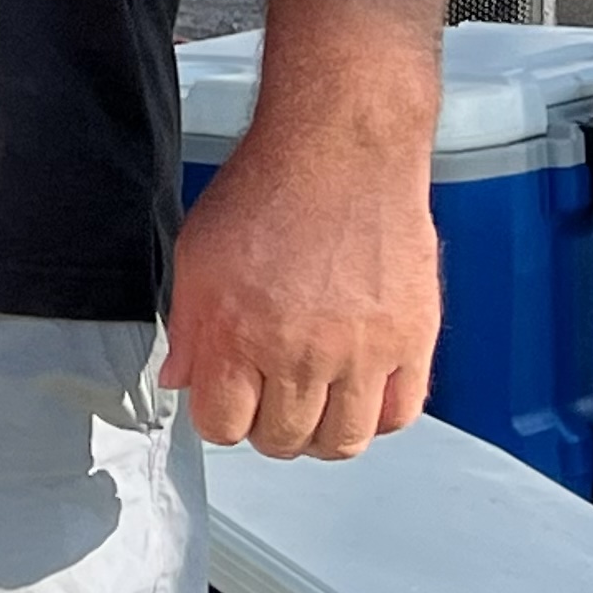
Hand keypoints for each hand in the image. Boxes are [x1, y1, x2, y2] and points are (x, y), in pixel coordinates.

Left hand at [161, 112, 438, 457]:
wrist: (341, 151)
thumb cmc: (270, 189)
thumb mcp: (198, 253)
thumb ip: (188, 325)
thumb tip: (180, 379)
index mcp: (238, 333)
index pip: (222, 426)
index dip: (219, 418)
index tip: (225, 402)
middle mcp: (301, 353)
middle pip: (283, 439)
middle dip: (267, 427)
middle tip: (268, 400)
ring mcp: (362, 352)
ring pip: (343, 441)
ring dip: (321, 433)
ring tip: (313, 403)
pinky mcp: (412, 340)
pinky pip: (399, 415)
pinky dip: (377, 415)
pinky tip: (359, 393)